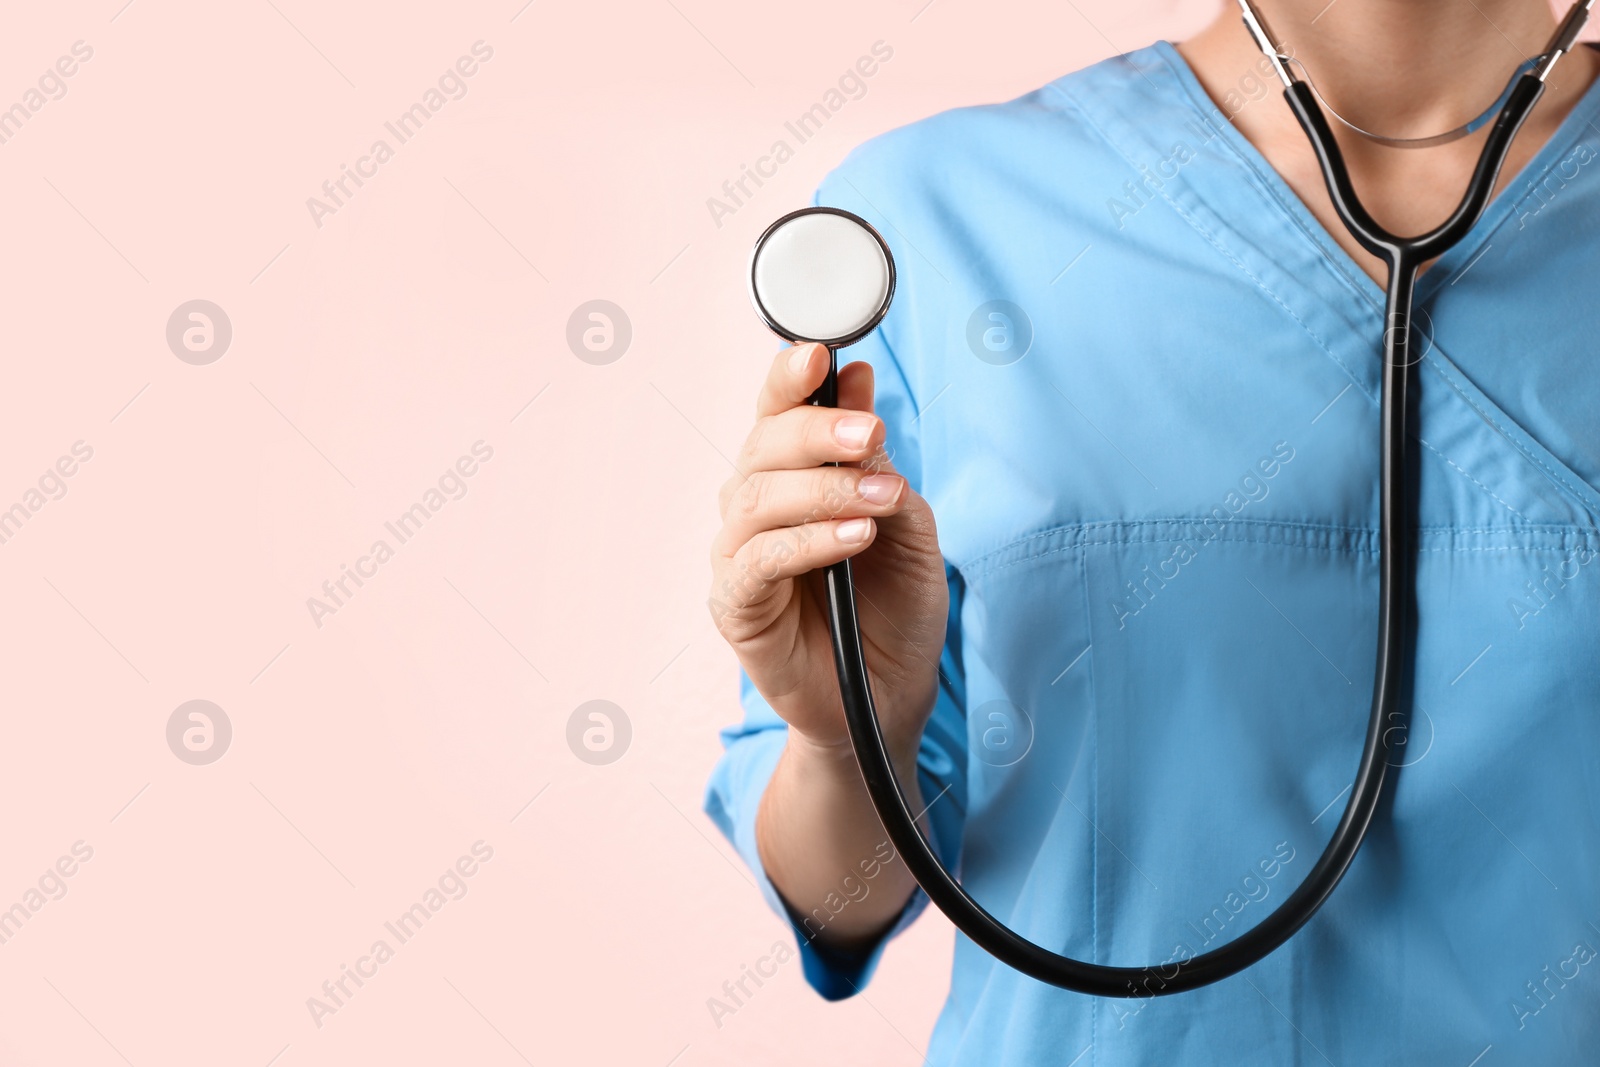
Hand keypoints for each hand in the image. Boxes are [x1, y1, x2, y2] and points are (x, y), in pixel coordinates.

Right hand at [709, 343, 947, 760]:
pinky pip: (758, 561)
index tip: (819, 353)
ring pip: (755, 498)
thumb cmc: (894, 607)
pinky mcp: (736, 607)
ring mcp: (738, 557)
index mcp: (789, 477)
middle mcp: (753, 508)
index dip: (789, 378)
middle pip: (760, 447)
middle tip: (871, 430)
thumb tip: (858, 380)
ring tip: (880, 498)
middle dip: (816, 431)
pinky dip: (806, 542)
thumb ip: (877, 461)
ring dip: (823, 489)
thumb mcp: (906, 524)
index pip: (776, 413)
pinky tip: (853, 538)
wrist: (891, 696)